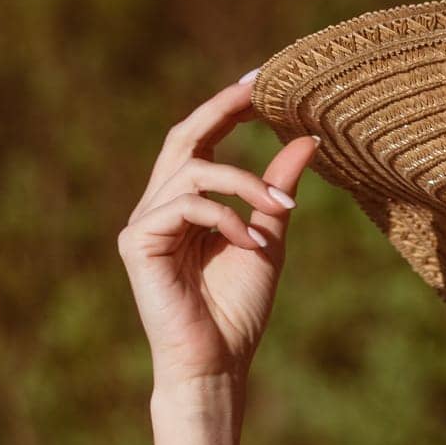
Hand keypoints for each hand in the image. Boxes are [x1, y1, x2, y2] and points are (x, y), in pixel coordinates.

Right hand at [117, 70, 319, 391]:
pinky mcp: (137, 243)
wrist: (217, 362)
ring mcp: (144, 223)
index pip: (202, 141)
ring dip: (244, 184)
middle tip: (260, 91)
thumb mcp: (268, 238)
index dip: (227, 108)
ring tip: (280, 212)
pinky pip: (184, 205)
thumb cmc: (238, 310)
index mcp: (187, 203)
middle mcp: (159, 206)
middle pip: (185, 138)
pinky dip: (225, 218)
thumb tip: (307, 139)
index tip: (262, 82)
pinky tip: (251, 242)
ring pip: (192, 171)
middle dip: (222, 110)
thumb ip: (278, 191)